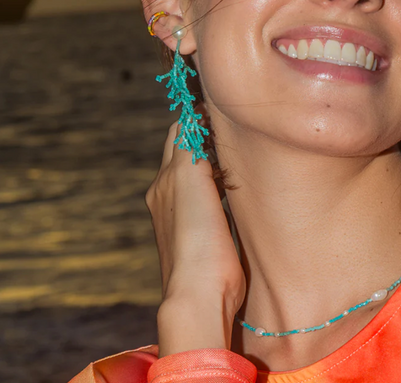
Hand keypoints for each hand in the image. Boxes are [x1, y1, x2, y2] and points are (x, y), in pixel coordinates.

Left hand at [146, 121, 245, 355]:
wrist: (200, 291)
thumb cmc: (196, 236)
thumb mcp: (188, 179)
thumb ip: (189, 147)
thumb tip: (193, 122)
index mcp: (165, 180)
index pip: (178, 134)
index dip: (196, 118)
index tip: (220, 109)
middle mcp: (168, 195)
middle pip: (185, 153)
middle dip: (205, 137)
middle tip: (232, 129)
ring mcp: (183, 217)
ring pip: (197, 175)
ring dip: (214, 162)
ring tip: (236, 156)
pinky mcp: (202, 234)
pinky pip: (209, 197)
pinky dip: (220, 185)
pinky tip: (235, 189)